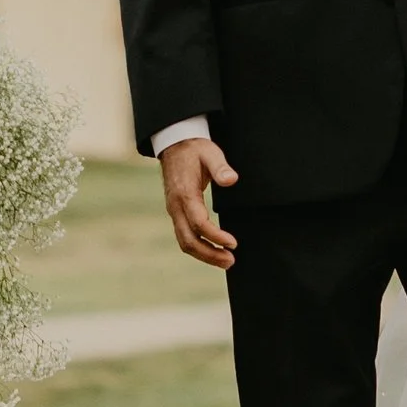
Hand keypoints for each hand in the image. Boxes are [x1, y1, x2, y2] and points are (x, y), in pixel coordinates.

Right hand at [159, 134, 237, 269]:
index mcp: (185, 194)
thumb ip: (221, 167)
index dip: (216, 236)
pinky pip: (184, 236)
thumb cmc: (195, 150)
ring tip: (226, 261)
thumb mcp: (210, 153)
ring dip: (204, 255)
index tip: (233, 243)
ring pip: (184, 242)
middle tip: (231, 261)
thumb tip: (231, 180)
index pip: (199, 223)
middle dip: (209, 254)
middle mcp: (176, 206)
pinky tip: (213, 251)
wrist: (175, 145)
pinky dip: (198, 248)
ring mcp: (174, 211)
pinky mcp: (176, 213)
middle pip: (188, 240)